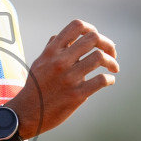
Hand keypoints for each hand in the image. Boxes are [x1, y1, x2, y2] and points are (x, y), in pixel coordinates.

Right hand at [7, 20, 117, 137]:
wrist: (26, 113)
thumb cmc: (35, 87)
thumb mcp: (39, 63)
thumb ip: (51, 49)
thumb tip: (60, 36)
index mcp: (52, 51)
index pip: (77, 26)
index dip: (92, 29)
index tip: (97, 39)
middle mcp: (60, 61)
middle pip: (93, 38)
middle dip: (107, 45)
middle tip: (111, 53)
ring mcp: (69, 78)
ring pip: (99, 57)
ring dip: (112, 62)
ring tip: (114, 68)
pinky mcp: (76, 95)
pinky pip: (100, 80)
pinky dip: (109, 79)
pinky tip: (108, 81)